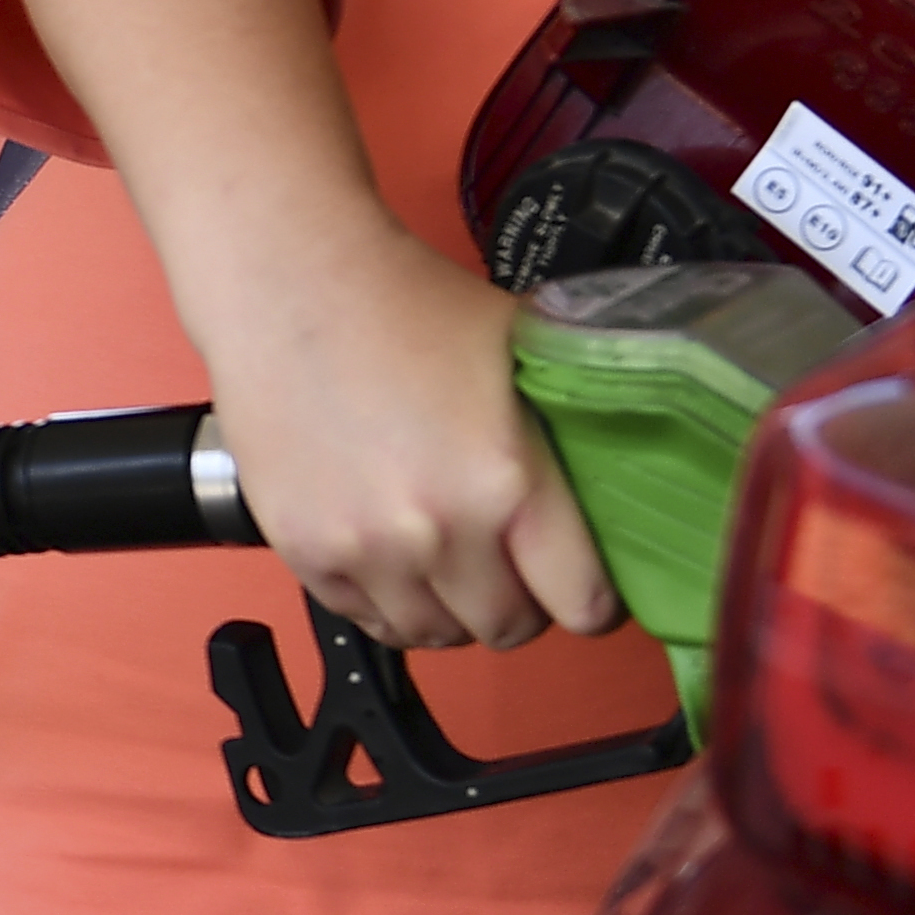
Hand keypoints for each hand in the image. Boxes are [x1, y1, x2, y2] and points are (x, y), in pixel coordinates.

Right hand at [187, 214, 618, 652]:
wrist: (289, 279)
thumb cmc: (402, 302)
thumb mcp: (524, 349)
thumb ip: (574, 422)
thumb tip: (625, 467)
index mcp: (507, 481)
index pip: (582, 605)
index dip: (593, 598)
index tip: (584, 582)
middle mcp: (438, 528)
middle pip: (508, 628)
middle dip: (520, 600)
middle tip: (510, 560)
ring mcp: (365, 548)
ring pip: (435, 635)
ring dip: (450, 606)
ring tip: (446, 555)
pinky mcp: (305, 550)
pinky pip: (365, 619)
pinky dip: (384, 598)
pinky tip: (391, 550)